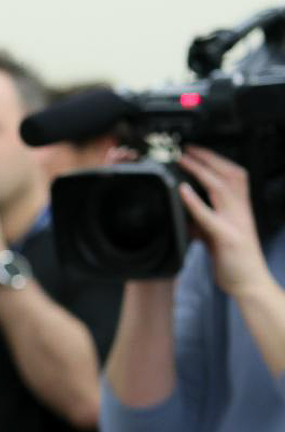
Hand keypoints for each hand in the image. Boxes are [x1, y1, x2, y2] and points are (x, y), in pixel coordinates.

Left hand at [177, 146, 271, 295]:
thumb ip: (203, 223)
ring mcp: (235, 223)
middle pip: (229, 175)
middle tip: (187, 148)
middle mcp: (241, 211)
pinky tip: (183, 190)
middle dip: (208, 158)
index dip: (216, 160)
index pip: (233, 175)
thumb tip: (185, 214)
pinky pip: (209, 215)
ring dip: (201, 171)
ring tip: (183, 160)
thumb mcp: (215, 236)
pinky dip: (195, 201)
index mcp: (240, 209)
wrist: (249, 283)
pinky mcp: (226, 238)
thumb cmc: (233, 260)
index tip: (196, 150)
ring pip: (221, 188)